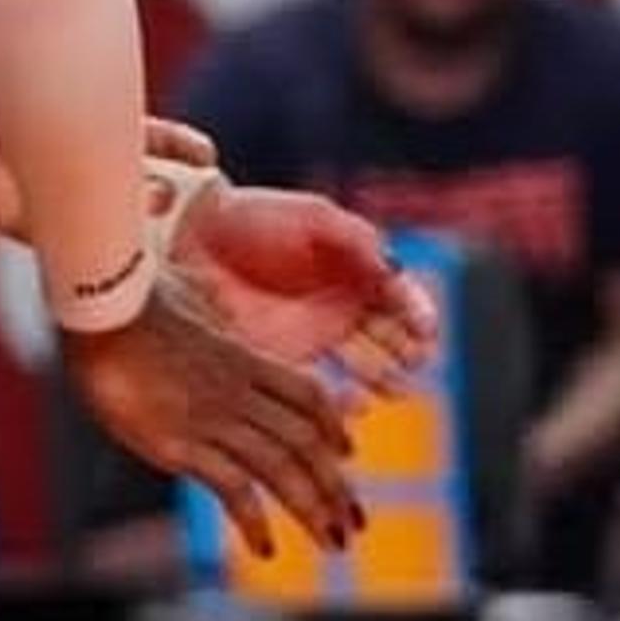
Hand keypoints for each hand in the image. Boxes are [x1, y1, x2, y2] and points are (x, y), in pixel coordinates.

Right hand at [65, 277, 361, 560]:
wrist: (98, 306)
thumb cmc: (127, 295)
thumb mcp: (181, 289)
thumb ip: (200, 297)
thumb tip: (199, 284)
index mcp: (241, 356)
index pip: (307, 395)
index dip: (334, 426)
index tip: (347, 454)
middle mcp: (237, 390)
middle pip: (307, 442)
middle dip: (337, 486)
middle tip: (354, 521)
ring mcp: (212, 417)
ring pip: (283, 468)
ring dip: (314, 509)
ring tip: (332, 541)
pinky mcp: (180, 443)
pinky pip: (233, 489)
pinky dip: (255, 522)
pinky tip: (265, 547)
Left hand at [172, 186, 439, 389]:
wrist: (195, 235)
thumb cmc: (254, 217)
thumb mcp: (311, 217)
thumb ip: (356, 238)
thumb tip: (394, 269)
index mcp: (357, 270)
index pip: (403, 299)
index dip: (418, 315)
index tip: (424, 330)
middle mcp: (343, 307)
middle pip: (390, 338)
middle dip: (406, 353)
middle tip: (410, 363)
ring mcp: (317, 335)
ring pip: (364, 366)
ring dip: (381, 380)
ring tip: (388, 389)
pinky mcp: (287, 358)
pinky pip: (324, 385)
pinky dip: (342, 398)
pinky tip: (353, 404)